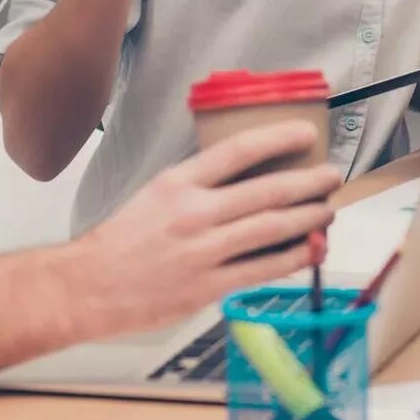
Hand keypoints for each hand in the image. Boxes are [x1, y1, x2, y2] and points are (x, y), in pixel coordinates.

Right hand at [77, 121, 342, 332]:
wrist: (88, 285)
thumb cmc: (121, 242)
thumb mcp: (154, 195)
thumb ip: (196, 186)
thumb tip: (243, 179)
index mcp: (178, 183)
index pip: (238, 150)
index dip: (278, 138)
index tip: (305, 133)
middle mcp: (194, 213)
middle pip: (267, 190)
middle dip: (308, 182)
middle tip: (331, 175)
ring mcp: (204, 251)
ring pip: (272, 228)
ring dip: (308, 218)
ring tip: (327, 210)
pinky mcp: (209, 286)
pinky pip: (262, 269)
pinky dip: (292, 258)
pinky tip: (309, 250)